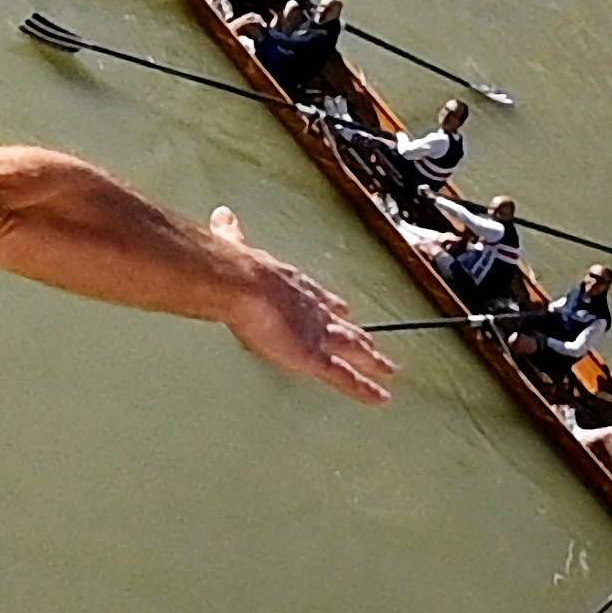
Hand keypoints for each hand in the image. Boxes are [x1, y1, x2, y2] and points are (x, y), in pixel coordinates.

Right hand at [209, 209, 394, 404]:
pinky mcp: (315, 357)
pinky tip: (379, 397)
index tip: (344, 309)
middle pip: (342, 328)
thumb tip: (223, 215)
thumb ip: (232, 234)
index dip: (333, 306)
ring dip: (371, 361)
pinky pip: (345, 377)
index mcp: (296, 288)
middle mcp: (313, 312)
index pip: (320, 299)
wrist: (242, 282)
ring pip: (352, 352)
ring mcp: (318, 335)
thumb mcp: (235, 244)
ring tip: (388, 371)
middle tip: (372, 345)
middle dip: (359, 338)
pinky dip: (363, 388)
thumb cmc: (237, 267)